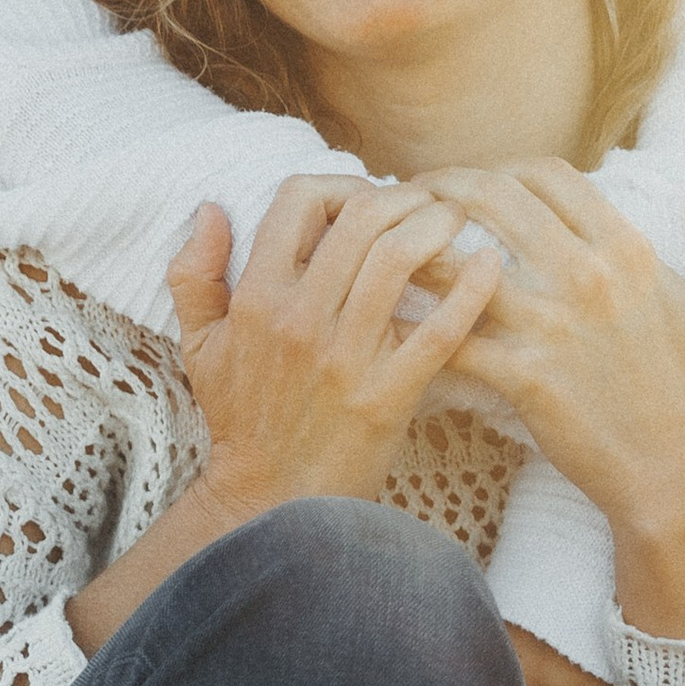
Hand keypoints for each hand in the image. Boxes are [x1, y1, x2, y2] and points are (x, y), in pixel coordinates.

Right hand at [167, 177, 503, 526]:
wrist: (273, 502)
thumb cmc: (242, 421)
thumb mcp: (200, 346)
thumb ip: (194, 274)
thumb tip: (210, 209)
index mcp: (257, 298)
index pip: (299, 199)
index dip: (340, 183)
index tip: (365, 199)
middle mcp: (300, 319)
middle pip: (361, 217)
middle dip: (404, 195)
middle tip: (428, 201)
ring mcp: (346, 356)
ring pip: (400, 258)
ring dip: (438, 224)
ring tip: (455, 220)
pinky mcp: (388, 394)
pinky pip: (440, 330)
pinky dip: (472, 290)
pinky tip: (490, 265)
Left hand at [413, 158, 684, 519]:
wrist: (669, 469)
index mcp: (628, 250)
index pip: (549, 174)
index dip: (505, 167)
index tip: (480, 182)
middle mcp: (587, 276)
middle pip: (494, 198)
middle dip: (446, 186)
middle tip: (417, 196)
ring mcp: (551, 327)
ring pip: (458, 260)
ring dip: (416, 245)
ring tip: (388, 245)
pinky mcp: (522, 376)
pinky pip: (450, 336)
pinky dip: (414, 321)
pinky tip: (389, 316)